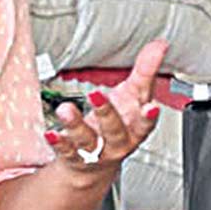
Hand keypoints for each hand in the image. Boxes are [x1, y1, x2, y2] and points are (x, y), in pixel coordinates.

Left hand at [48, 39, 167, 181]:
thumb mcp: (134, 96)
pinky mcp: (74, 157)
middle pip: (114, 130)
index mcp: (135, 128)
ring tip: (65, 109)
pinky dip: (58, 142)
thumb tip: (160, 45)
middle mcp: (117, 143)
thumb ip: (146, 70)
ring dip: (76, 125)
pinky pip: (66, 151)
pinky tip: (50, 133)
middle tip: (95, 94)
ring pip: (87, 141)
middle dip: (106, 113)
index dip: (149, 116)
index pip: (145, 123)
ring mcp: (95, 151)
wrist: (97, 164)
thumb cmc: (120, 124)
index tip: (151, 107)